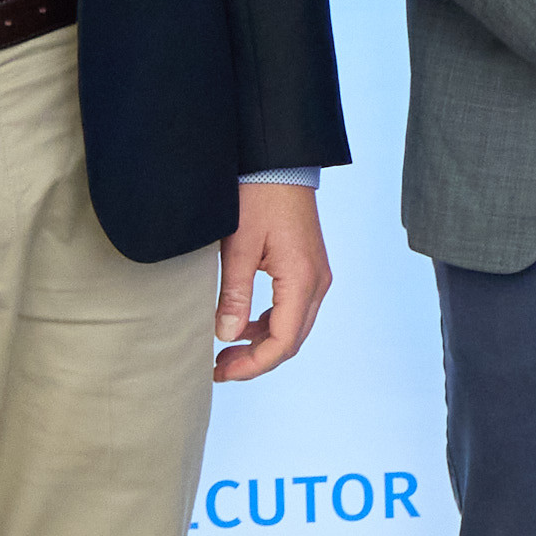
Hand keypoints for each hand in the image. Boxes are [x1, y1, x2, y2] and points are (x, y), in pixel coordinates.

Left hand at [214, 181, 331, 382]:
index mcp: (302, 280)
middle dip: (256, 360)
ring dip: (263, 344)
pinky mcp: (308, 267)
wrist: (280, 164)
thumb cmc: (260, 198)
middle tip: (219, 367)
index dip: (253, 365)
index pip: (283, 342)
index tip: (222, 372)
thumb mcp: (239, 247)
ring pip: (294, 326)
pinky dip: (270, 324)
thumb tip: (226, 336)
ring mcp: (315, 274)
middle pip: (292, 339)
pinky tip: (244, 325)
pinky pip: (293, 308)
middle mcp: (316, 282)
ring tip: (227, 350)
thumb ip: (234, 295)